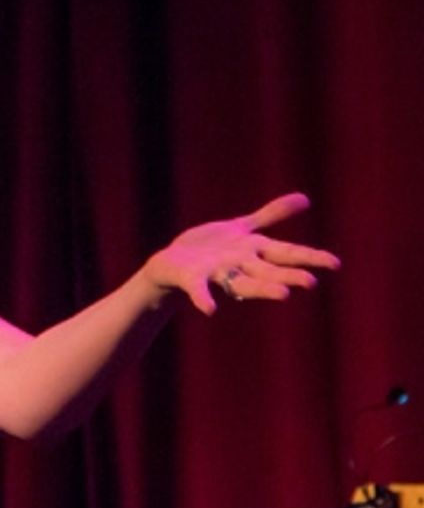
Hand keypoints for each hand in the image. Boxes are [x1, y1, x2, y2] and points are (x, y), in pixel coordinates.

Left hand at [142, 192, 340, 315]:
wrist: (171, 264)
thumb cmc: (211, 249)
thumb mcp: (243, 229)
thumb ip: (271, 216)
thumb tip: (305, 198)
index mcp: (254, 252)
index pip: (287, 254)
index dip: (310, 258)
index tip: (335, 264)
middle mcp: (240, 265)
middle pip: (268, 272)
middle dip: (288, 276)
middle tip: (311, 282)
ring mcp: (217, 273)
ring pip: (243, 283)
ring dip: (261, 289)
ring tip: (283, 295)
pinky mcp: (192, 277)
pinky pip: (199, 289)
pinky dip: (204, 298)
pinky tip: (209, 309)